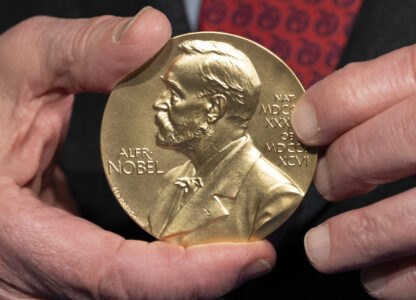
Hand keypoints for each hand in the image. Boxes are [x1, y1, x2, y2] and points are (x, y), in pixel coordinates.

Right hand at [0, 8, 274, 298]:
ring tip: (235, 242)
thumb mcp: (15, 71)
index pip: (117, 277)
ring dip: (188, 277)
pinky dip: (162, 270)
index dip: (192, 276)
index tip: (254, 256)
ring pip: (130, 297)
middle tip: (256, 246)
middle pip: (136, 297)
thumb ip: (79, 52)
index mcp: (17, 236)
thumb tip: (152, 34)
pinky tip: (190, 241)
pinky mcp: (59, 270)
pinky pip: (120, 283)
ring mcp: (43, 281)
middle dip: (203, 281)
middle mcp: (30, 276)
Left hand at [292, 45, 415, 298]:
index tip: (304, 126)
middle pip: (402, 140)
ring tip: (322, 251)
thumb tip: (321, 112)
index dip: (336, 102)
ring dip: (358, 238)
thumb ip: (396, 93)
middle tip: (325, 183)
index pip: (396, 76)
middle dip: (347, 164)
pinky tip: (377, 278)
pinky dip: (404, 277)